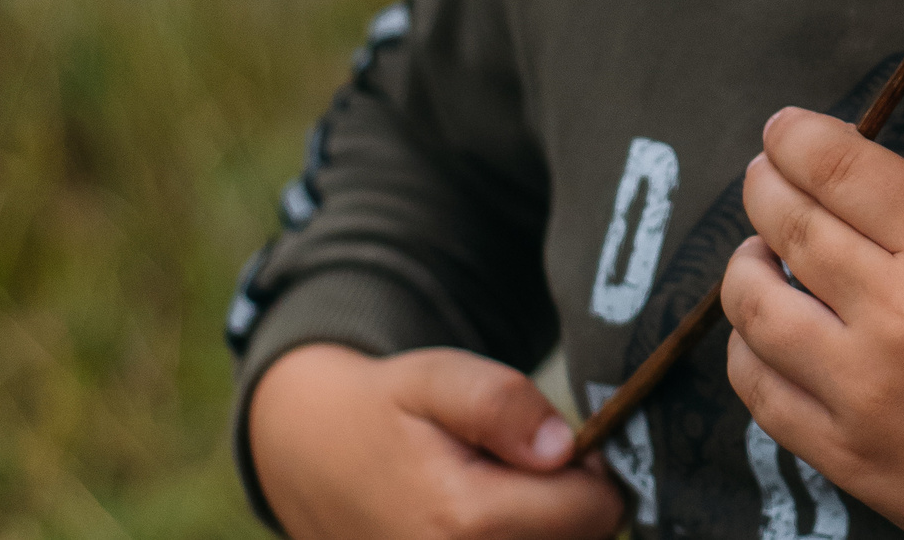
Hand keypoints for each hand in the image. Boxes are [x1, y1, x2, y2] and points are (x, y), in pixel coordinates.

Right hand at [249, 343, 625, 539]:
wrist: (308, 458)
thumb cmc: (382, 411)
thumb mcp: (438, 379)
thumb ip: (502, 404)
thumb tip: (562, 448)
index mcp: (464, 522)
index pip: (595, 511)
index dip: (592, 469)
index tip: (554, 446)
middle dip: (571, 503)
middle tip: (522, 466)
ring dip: (546, 525)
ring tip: (500, 492)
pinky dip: (519, 537)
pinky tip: (489, 521)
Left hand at [725, 108, 903, 539]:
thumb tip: (842, 193)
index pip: (846, 171)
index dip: (800, 137)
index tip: (784, 130)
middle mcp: (900, 317)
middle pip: (792, 226)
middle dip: (763, 185)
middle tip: (762, 175)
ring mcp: (864, 392)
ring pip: (756, 307)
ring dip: (744, 266)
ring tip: (758, 255)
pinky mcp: (845, 454)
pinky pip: (760, 389)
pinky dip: (748, 347)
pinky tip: (763, 331)